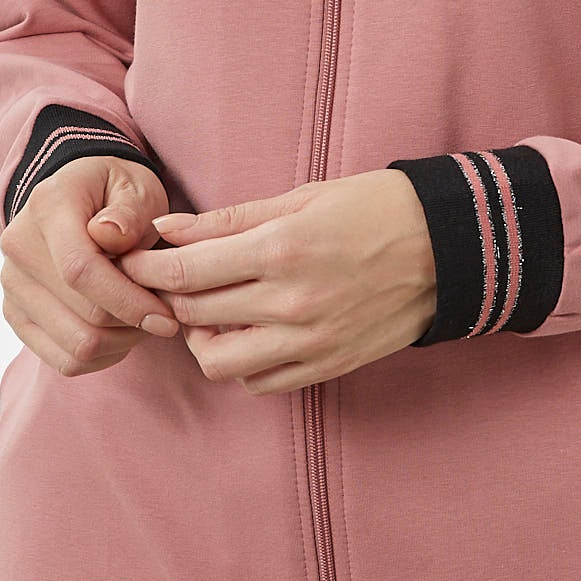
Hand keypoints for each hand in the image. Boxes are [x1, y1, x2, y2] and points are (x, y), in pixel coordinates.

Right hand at [0, 156, 184, 376]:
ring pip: (75, 346)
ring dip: (121, 343)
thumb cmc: (116, 193)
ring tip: (142, 320)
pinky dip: (102, 357)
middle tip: (163, 314)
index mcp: (47, 207)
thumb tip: (112, 235)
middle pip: (82, 315)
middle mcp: (18, 247)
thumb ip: (129, 211)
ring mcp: (12, 285)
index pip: (80, 270)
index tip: (167, 316)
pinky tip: (119, 332)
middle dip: (133, 324)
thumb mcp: (135, 187)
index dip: (128, 301)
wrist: (80, 200)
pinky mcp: (15, 315)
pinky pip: (64, 361)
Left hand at [120, 170, 438, 393]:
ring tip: (208, 313)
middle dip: (166, 298)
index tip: (133, 261)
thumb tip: (166, 231)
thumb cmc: (374, 208)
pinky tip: (247, 334)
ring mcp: (309, 342)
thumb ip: (227, 220)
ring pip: (219, 363)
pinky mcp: (327, 366)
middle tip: (164, 282)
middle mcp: (290, 303)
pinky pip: (260, 382)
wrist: (447, 248)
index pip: (184, 273)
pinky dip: (241, 364)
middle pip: (192, 317)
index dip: (146, 268)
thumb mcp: (300, 197)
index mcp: (280, 251)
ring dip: (201, 339)